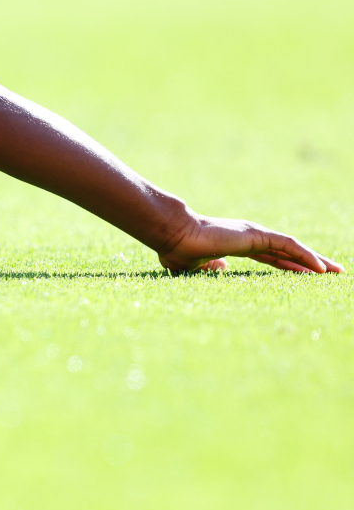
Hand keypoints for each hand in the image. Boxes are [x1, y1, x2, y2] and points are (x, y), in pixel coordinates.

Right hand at [158, 213, 344, 273]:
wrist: (175, 236)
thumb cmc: (178, 249)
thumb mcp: (194, 265)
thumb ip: (208, 266)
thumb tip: (221, 268)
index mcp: (237, 244)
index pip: (271, 255)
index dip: (289, 265)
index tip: (305, 275)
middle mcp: (250, 237)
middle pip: (288, 251)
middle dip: (310, 263)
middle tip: (331, 272)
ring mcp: (255, 234)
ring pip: (293, 248)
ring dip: (316, 260)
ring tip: (336, 272)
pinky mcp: (257, 235)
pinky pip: (288, 246)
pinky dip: (306, 256)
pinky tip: (321, 269)